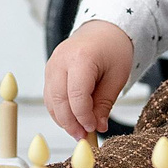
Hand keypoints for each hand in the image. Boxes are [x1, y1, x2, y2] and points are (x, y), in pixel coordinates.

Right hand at [46, 20, 135, 139]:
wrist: (103, 30)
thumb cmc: (114, 49)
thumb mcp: (117, 76)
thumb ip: (104, 103)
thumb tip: (97, 127)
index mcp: (81, 57)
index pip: (76, 95)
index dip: (83, 117)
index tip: (93, 129)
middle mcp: (61, 60)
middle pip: (59, 100)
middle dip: (70, 123)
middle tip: (83, 137)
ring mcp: (52, 64)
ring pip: (51, 101)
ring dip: (63, 120)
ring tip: (79, 131)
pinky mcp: (49, 71)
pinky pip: (50, 96)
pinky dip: (59, 111)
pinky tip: (72, 120)